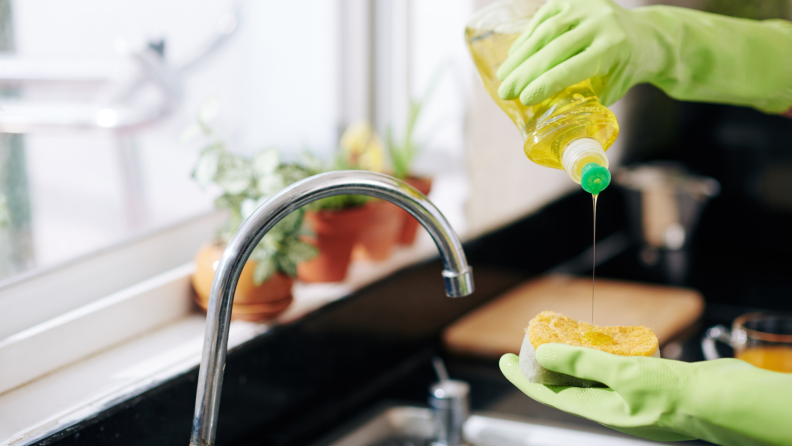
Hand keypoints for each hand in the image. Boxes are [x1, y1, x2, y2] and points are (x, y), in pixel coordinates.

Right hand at [496, 0, 791, 113]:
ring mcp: (586, 7)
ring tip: (504, 76)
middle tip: (505, 92)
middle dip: (525, 72)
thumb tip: (548, 122)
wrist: (645, 35)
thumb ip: (581, 101)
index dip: (545, 83)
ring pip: (545, 32)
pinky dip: (526, 38)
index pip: (572, 67)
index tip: (524, 99)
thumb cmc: (624, 69)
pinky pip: (544, 18)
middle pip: (554, 48)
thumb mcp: (609, 89)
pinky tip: (515, 56)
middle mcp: (601, 23)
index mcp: (613, 48)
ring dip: (521, 55)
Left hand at [500, 344, 791, 445]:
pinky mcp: (648, 386)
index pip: (548, 394)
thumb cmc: (680, 397)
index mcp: (601, 412)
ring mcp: (630, 398)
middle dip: (545, 365)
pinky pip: (614, 370)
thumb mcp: (624, 375)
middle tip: (531, 342)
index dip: (522, 377)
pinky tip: (602, 341)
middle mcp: (612, 407)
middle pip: (566, 386)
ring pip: (591, 377)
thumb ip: (582, 364)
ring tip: (560, 338)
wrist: (727, 402)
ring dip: (573, 358)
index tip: (502, 361)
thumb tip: (544, 353)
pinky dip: (601, 355)